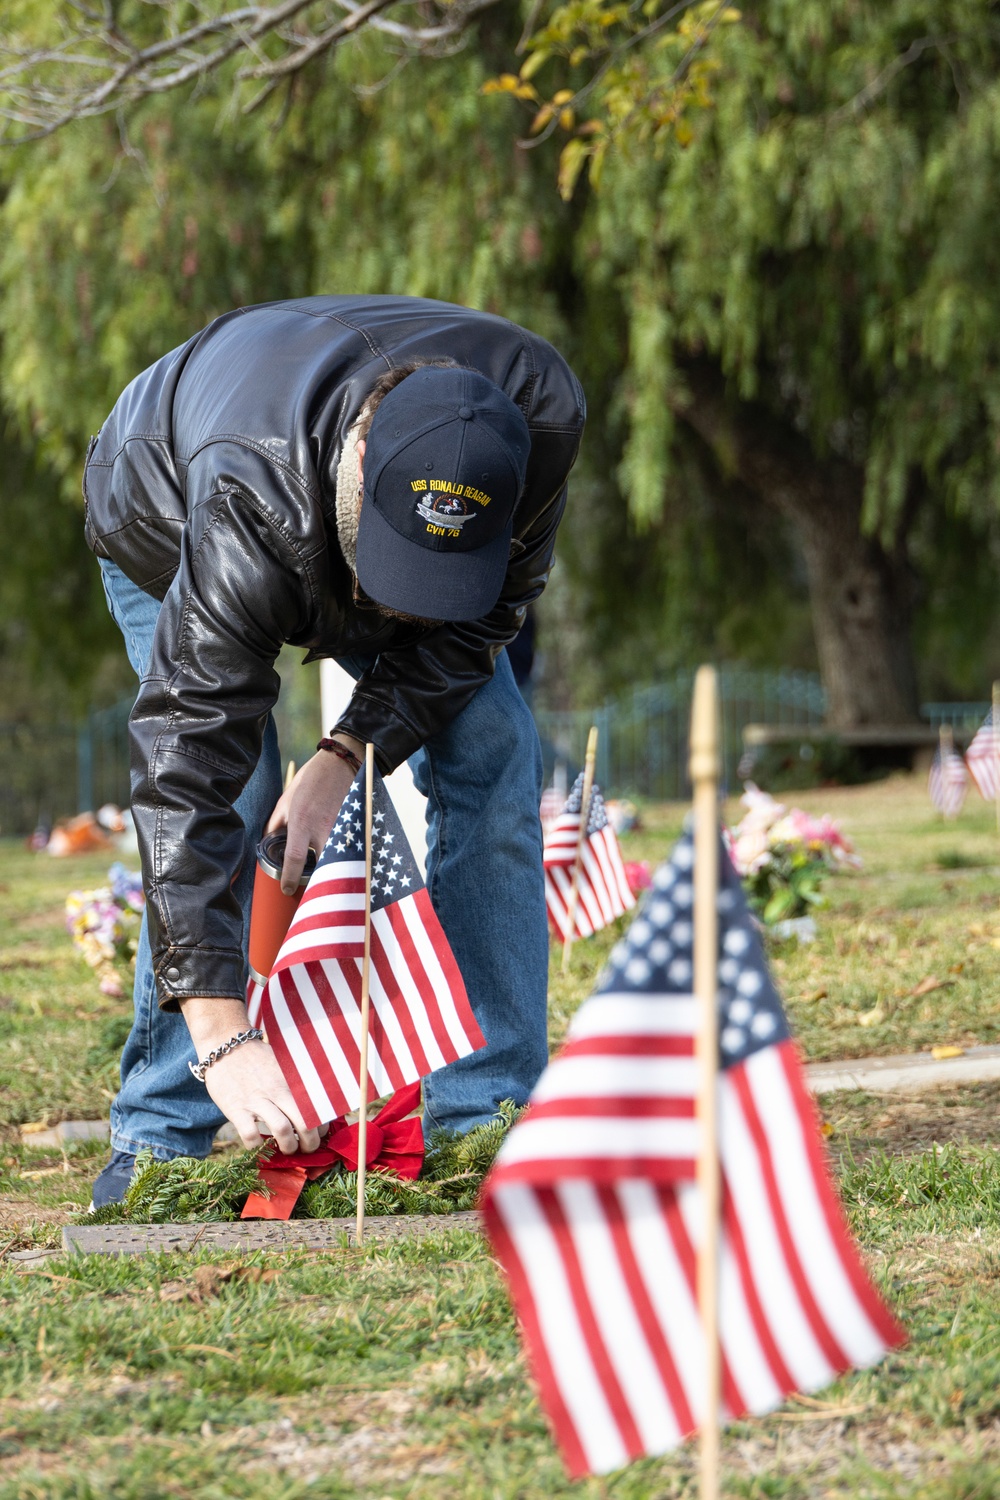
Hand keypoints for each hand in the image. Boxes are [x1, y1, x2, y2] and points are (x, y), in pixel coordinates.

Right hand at [204, 1036, 320, 1153]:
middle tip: (307, 1149)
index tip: (319, 1133)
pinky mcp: (236, 1109)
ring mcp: (257, 1101)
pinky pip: (250, 1135)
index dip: (322, 1127)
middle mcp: (278, 1091)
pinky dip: (257, 1147)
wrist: (226, 1046)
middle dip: (310, 1143)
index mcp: (292, 1082)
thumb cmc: (258, 1058)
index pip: (317, 1109)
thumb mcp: (284, 1064)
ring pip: (282, 1131)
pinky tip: (259, 1145)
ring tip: (287, 1149)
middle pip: (305, 1124)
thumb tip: (317, 1101)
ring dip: (288, 1147)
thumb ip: (298, 1081)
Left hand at [266, 739, 362, 892]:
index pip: (294, 859)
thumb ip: (276, 823)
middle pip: (322, 868)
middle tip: (311, 891)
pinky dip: (347, 861)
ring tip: (328, 881)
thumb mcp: (286, 799)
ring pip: (340, 863)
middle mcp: (323, 829)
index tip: (286, 889)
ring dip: (334, 874)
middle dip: (316, 883)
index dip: (289, 879)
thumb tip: (268, 841)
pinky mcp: (357, 827)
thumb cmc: (311, 780)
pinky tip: (344, 865)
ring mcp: (343, 829)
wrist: (341, 764)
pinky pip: (352, 851)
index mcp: (302, 822)